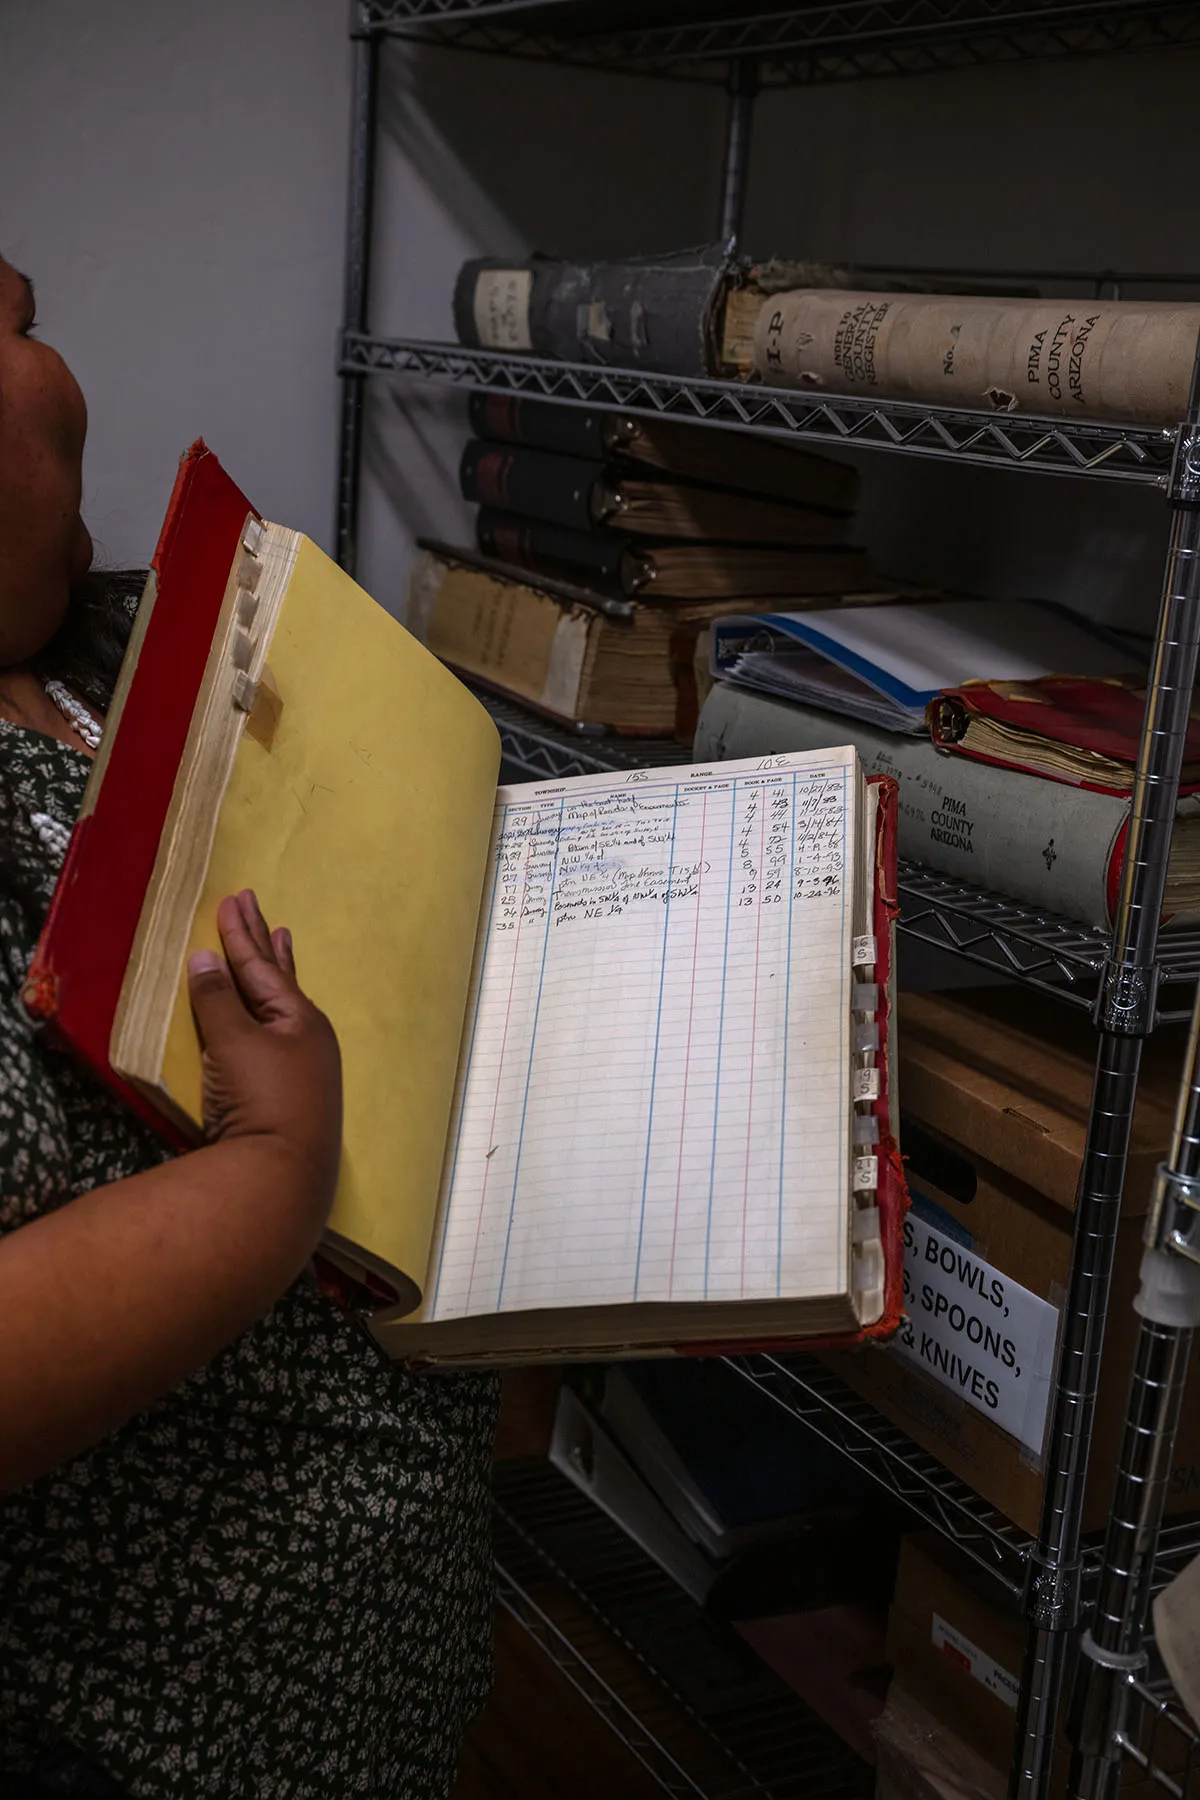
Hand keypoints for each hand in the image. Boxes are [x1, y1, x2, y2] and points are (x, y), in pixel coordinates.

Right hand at [187, 891, 341, 1213]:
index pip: (261, 965)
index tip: (235, 899)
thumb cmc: (261, 1100)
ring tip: (279, 940)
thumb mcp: (235, 1044)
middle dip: (262, 941)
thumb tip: (207, 958)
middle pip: (278, 978)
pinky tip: (273, 1014)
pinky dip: (270, 1011)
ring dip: (274, 973)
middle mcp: (307, 1036)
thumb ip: (219, 1000)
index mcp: (299, 1017)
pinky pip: (277, 1035)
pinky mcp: (289, 1096)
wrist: (280, 1176)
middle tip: (255, 904)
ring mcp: (303, 1067)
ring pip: (281, 1006)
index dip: (242, 934)